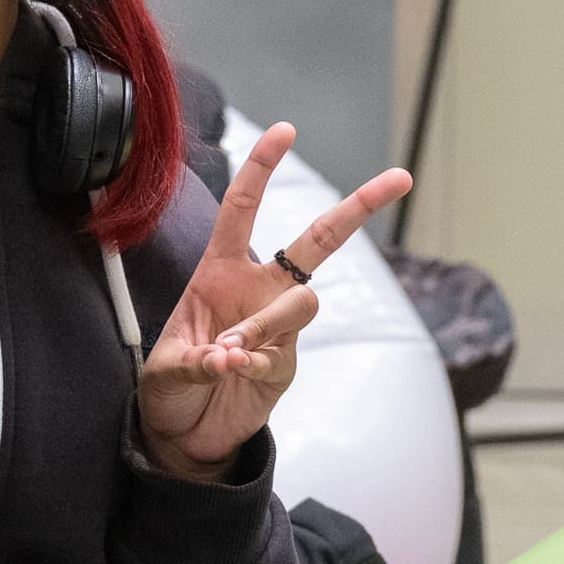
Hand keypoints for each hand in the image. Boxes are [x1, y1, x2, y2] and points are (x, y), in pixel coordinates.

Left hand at [135, 123, 413, 479]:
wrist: (182, 433)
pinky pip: (282, 353)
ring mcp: (278, 327)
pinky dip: (256, 364)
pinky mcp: (287, 364)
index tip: (285, 130)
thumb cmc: (169, 386)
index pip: (242, 210)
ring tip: (227, 352)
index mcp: (218, 273)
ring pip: (302, 302)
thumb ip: (194, 359)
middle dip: (358, 207)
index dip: (261, 169)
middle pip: (318, 241)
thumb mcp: (164, 368)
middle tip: (399, 178)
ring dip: (266, 323)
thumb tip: (227, 356)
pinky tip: (231, 374)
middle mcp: (256, 291)